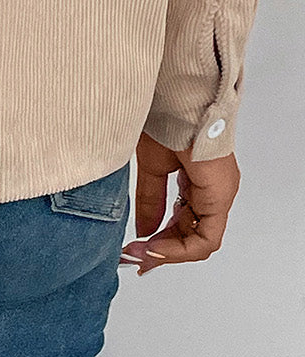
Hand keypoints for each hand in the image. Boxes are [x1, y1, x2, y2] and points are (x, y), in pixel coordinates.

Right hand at [120, 130, 239, 273]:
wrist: (176, 99)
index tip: (136, 249)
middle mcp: (213, 191)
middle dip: (162, 250)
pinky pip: (206, 237)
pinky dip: (181, 248)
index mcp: (199, 182)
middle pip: (191, 236)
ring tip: (142, 254)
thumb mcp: (151, 168)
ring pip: (199, 240)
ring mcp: (219, 195)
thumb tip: (145, 230)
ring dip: (169, 251)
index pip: (184, 223)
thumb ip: (150, 200)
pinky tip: (156, 246)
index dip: (161, 241)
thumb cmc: (165, 119)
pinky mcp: (219, 197)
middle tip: (136, 258)